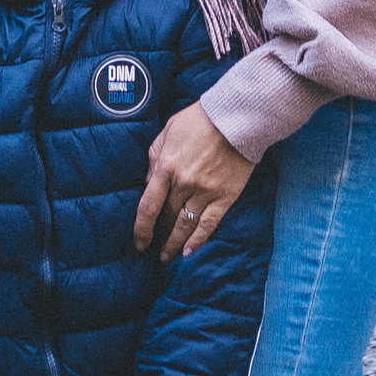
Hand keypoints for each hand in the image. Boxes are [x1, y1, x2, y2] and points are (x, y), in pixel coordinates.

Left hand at [135, 102, 253, 261]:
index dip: (141, 228)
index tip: (138, 242)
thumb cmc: (200, 120)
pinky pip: (209, 224)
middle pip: (167, 217)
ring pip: (185, 225)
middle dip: (158, 236)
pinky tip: (189, 252)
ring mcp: (205, 192)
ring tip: (167, 257)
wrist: (237, 118)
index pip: (148, 206)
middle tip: (153, 250)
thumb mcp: (169, 130)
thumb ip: (155, 156)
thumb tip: (148, 182)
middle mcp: (184, 183)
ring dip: (174, 244)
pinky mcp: (225, 197)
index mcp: (167, 166)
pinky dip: (198, 240)